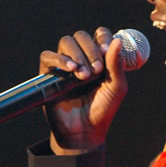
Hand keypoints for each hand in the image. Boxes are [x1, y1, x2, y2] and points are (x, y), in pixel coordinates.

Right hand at [40, 27, 127, 154]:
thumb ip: (117, 65)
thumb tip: (117, 41)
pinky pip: (48, 56)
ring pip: (66, 42)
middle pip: (82, 36)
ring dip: (77, 55)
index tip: (106, 51)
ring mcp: (65, 64)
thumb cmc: (103, 108)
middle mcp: (82, 57)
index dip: (103, 38)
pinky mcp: (49, 74)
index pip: (99, 34)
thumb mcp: (116, 87)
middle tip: (97, 70)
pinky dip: (60, 59)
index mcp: (99, 57)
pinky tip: (71, 70)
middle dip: (90, 49)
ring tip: (84, 76)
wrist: (85, 132)